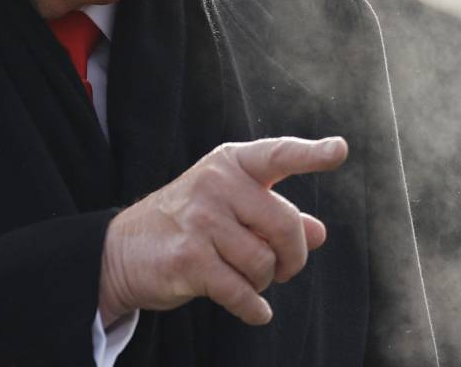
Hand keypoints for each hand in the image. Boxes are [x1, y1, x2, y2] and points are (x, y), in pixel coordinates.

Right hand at [97, 136, 348, 326]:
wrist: (121, 251)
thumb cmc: (186, 225)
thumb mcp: (229, 209)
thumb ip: (274, 217)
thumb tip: (319, 232)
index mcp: (230, 164)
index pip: (278, 155)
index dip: (311, 154)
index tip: (339, 149)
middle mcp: (215, 184)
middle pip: (285, 225)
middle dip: (292, 257)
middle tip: (284, 270)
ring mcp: (200, 220)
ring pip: (264, 263)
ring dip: (264, 283)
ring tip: (247, 281)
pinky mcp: (189, 259)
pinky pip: (242, 292)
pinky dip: (254, 308)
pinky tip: (256, 312)